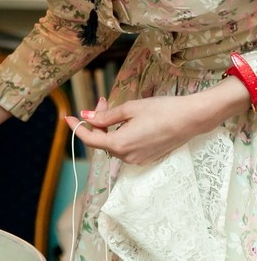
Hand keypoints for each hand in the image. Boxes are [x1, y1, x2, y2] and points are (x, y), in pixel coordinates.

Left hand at [66, 89, 222, 165]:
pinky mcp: (147, 157)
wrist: (192, 119)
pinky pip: (125, 147)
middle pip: (101, 141)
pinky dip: (120, 134)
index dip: (77, 128)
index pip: (89, 139)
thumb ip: (105, 116)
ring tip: (113, 107)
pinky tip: (125, 121)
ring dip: (108, 127)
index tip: (68, 117)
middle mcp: (127, 156)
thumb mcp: (130, 109)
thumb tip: (86, 117)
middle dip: (96, 122)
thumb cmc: (162, 110)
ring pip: (113, 144)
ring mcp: (138, 159)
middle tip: (101, 101)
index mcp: (119, 144)